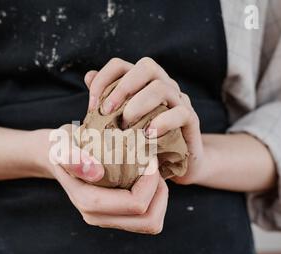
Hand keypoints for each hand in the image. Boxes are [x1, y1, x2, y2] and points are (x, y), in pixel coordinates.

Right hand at [48, 125, 168, 234]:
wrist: (58, 154)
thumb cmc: (65, 144)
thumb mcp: (63, 143)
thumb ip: (72, 156)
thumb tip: (96, 172)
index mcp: (89, 202)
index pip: (136, 204)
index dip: (151, 182)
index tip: (148, 157)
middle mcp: (98, 218)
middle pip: (149, 221)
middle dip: (160, 193)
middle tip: (154, 167)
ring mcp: (107, 220)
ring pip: (151, 223)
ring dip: (159, 197)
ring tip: (152, 173)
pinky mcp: (116, 217)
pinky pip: (147, 218)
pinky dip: (155, 200)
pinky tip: (147, 179)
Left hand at [84, 57, 207, 184]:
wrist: (180, 161)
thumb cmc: (145, 141)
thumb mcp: (122, 123)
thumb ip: (107, 100)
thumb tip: (89, 76)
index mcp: (143, 83)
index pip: (121, 66)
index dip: (103, 80)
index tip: (92, 106)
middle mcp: (163, 85)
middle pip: (146, 66)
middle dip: (123, 87)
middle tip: (107, 112)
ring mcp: (179, 101)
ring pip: (162, 88)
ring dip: (139, 105)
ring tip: (126, 126)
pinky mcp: (191, 120)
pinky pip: (181, 112)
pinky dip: (162, 122)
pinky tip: (148, 136)